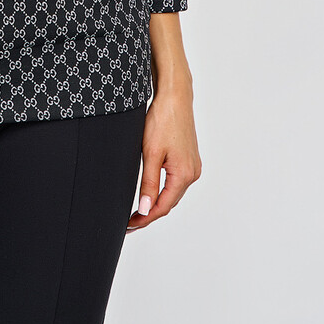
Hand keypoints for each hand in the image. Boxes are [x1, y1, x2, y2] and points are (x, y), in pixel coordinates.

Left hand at [126, 83, 200, 230]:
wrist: (174, 98)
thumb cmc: (163, 121)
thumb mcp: (150, 154)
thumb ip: (148, 184)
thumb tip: (145, 208)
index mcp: (184, 174)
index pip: (163, 206)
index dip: (146, 218)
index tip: (130, 224)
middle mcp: (193, 173)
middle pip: (169, 202)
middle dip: (150, 212)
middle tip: (130, 221)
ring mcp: (192, 166)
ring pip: (173, 192)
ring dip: (157, 202)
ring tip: (138, 210)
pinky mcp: (189, 159)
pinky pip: (175, 181)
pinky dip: (163, 190)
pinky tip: (152, 192)